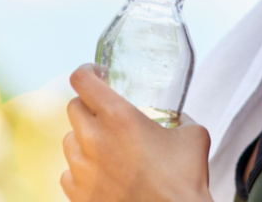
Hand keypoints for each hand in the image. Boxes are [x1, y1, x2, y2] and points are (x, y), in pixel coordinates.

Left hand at [61, 64, 212, 201]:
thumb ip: (180, 118)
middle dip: (89, 106)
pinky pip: (68, 174)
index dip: (88, 72)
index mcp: (118, 116)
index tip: (97, 75)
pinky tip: (102, 176)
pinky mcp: (78, 195)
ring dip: (84, 140)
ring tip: (107, 149)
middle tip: (106, 114)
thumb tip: (178, 117)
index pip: (82, 79)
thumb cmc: (183, 182)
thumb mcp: (193, 136)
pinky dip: (82, 172)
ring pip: (69, 140)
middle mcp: (93, 139)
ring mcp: (82, 169)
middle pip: (73, 107)